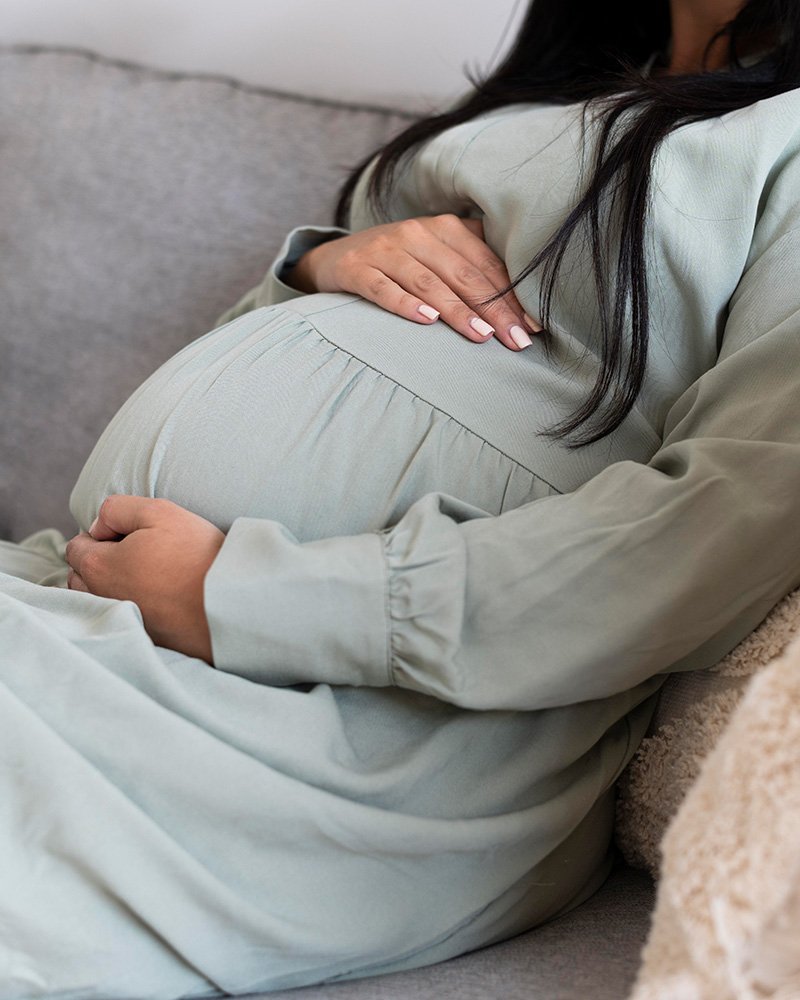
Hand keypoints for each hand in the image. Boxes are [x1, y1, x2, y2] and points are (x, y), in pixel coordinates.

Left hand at [65, 495, 224, 662]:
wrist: (231, 602)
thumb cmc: (195, 553)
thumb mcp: (158, 511)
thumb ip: (116, 509)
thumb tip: (98, 527)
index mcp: (98, 567)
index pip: (76, 547)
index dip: (102, 534)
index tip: (133, 533)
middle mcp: (101, 599)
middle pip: (80, 577)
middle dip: (99, 562)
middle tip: (139, 552)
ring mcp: (122, 622)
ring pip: (98, 600)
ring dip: (111, 586)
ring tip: (146, 575)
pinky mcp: (144, 637)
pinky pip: (124, 617)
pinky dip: (132, 605)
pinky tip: (160, 596)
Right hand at [288, 215, 541, 350]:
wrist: (337, 257)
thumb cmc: (401, 261)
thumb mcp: (437, 252)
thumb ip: (474, 260)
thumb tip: (526, 293)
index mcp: (444, 228)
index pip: (485, 264)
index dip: (512, 295)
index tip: (532, 327)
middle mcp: (416, 233)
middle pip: (463, 275)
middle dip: (493, 309)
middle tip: (515, 341)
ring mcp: (384, 250)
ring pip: (428, 282)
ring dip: (457, 310)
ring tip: (480, 336)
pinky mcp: (357, 269)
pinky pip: (383, 288)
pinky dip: (405, 304)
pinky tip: (426, 321)